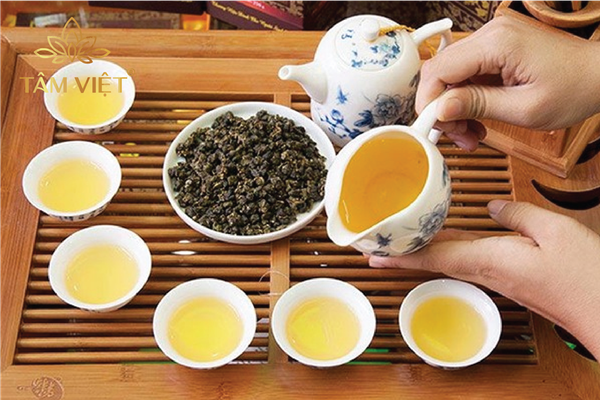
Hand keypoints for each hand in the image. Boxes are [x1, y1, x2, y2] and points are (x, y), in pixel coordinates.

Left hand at [368, 200, 599, 359]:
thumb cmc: (585, 275)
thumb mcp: (554, 231)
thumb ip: (517, 215)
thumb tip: (491, 208)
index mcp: (489, 260)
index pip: (433, 256)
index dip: (401, 255)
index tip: (373, 255)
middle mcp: (486, 272)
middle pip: (435, 259)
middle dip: (404, 252)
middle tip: (378, 244)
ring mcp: (497, 279)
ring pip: (451, 259)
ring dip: (424, 249)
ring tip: (403, 237)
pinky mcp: (510, 279)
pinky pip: (470, 260)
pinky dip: (451, 248)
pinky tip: (449, 237)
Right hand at [417, 16, 599, 150]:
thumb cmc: (574, 89)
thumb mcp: (524, 108)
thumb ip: (477, 106)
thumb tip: (439, 110)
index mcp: (497, 44)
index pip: (439, 70)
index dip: (428, 102)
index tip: (434, 129)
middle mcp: (490, 34)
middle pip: (440, 71)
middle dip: (441, 108)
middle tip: (457, 136)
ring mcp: (493, 39)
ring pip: (451, 75)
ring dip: (454, 107)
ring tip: (471, 133)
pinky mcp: (496, 48)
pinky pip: (467, 74)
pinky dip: (466, 99)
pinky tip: (478, 118)